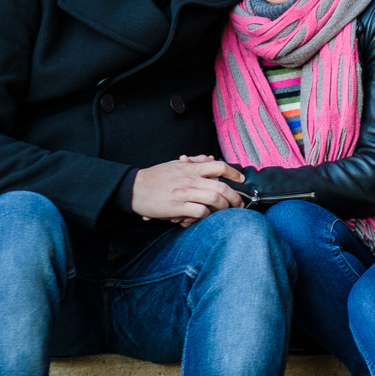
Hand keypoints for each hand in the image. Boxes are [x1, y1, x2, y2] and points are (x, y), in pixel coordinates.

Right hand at [132, 158, 246, 224]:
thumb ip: (193, 162)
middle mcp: (190, 179)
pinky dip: (206, 216)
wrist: (132, 188)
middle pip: (222, 187)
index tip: (242, 180)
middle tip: (240, 205)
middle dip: (235, 197)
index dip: (234, 173)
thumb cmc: (154, 177)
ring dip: (223, 208)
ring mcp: (184, 193)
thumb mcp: (174, 165)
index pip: (218, 166)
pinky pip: (200, 212)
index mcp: (190, 168)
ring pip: (214, 199)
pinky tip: (204, 218)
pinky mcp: (177, 207)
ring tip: (225, 213)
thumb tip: (210, 158)